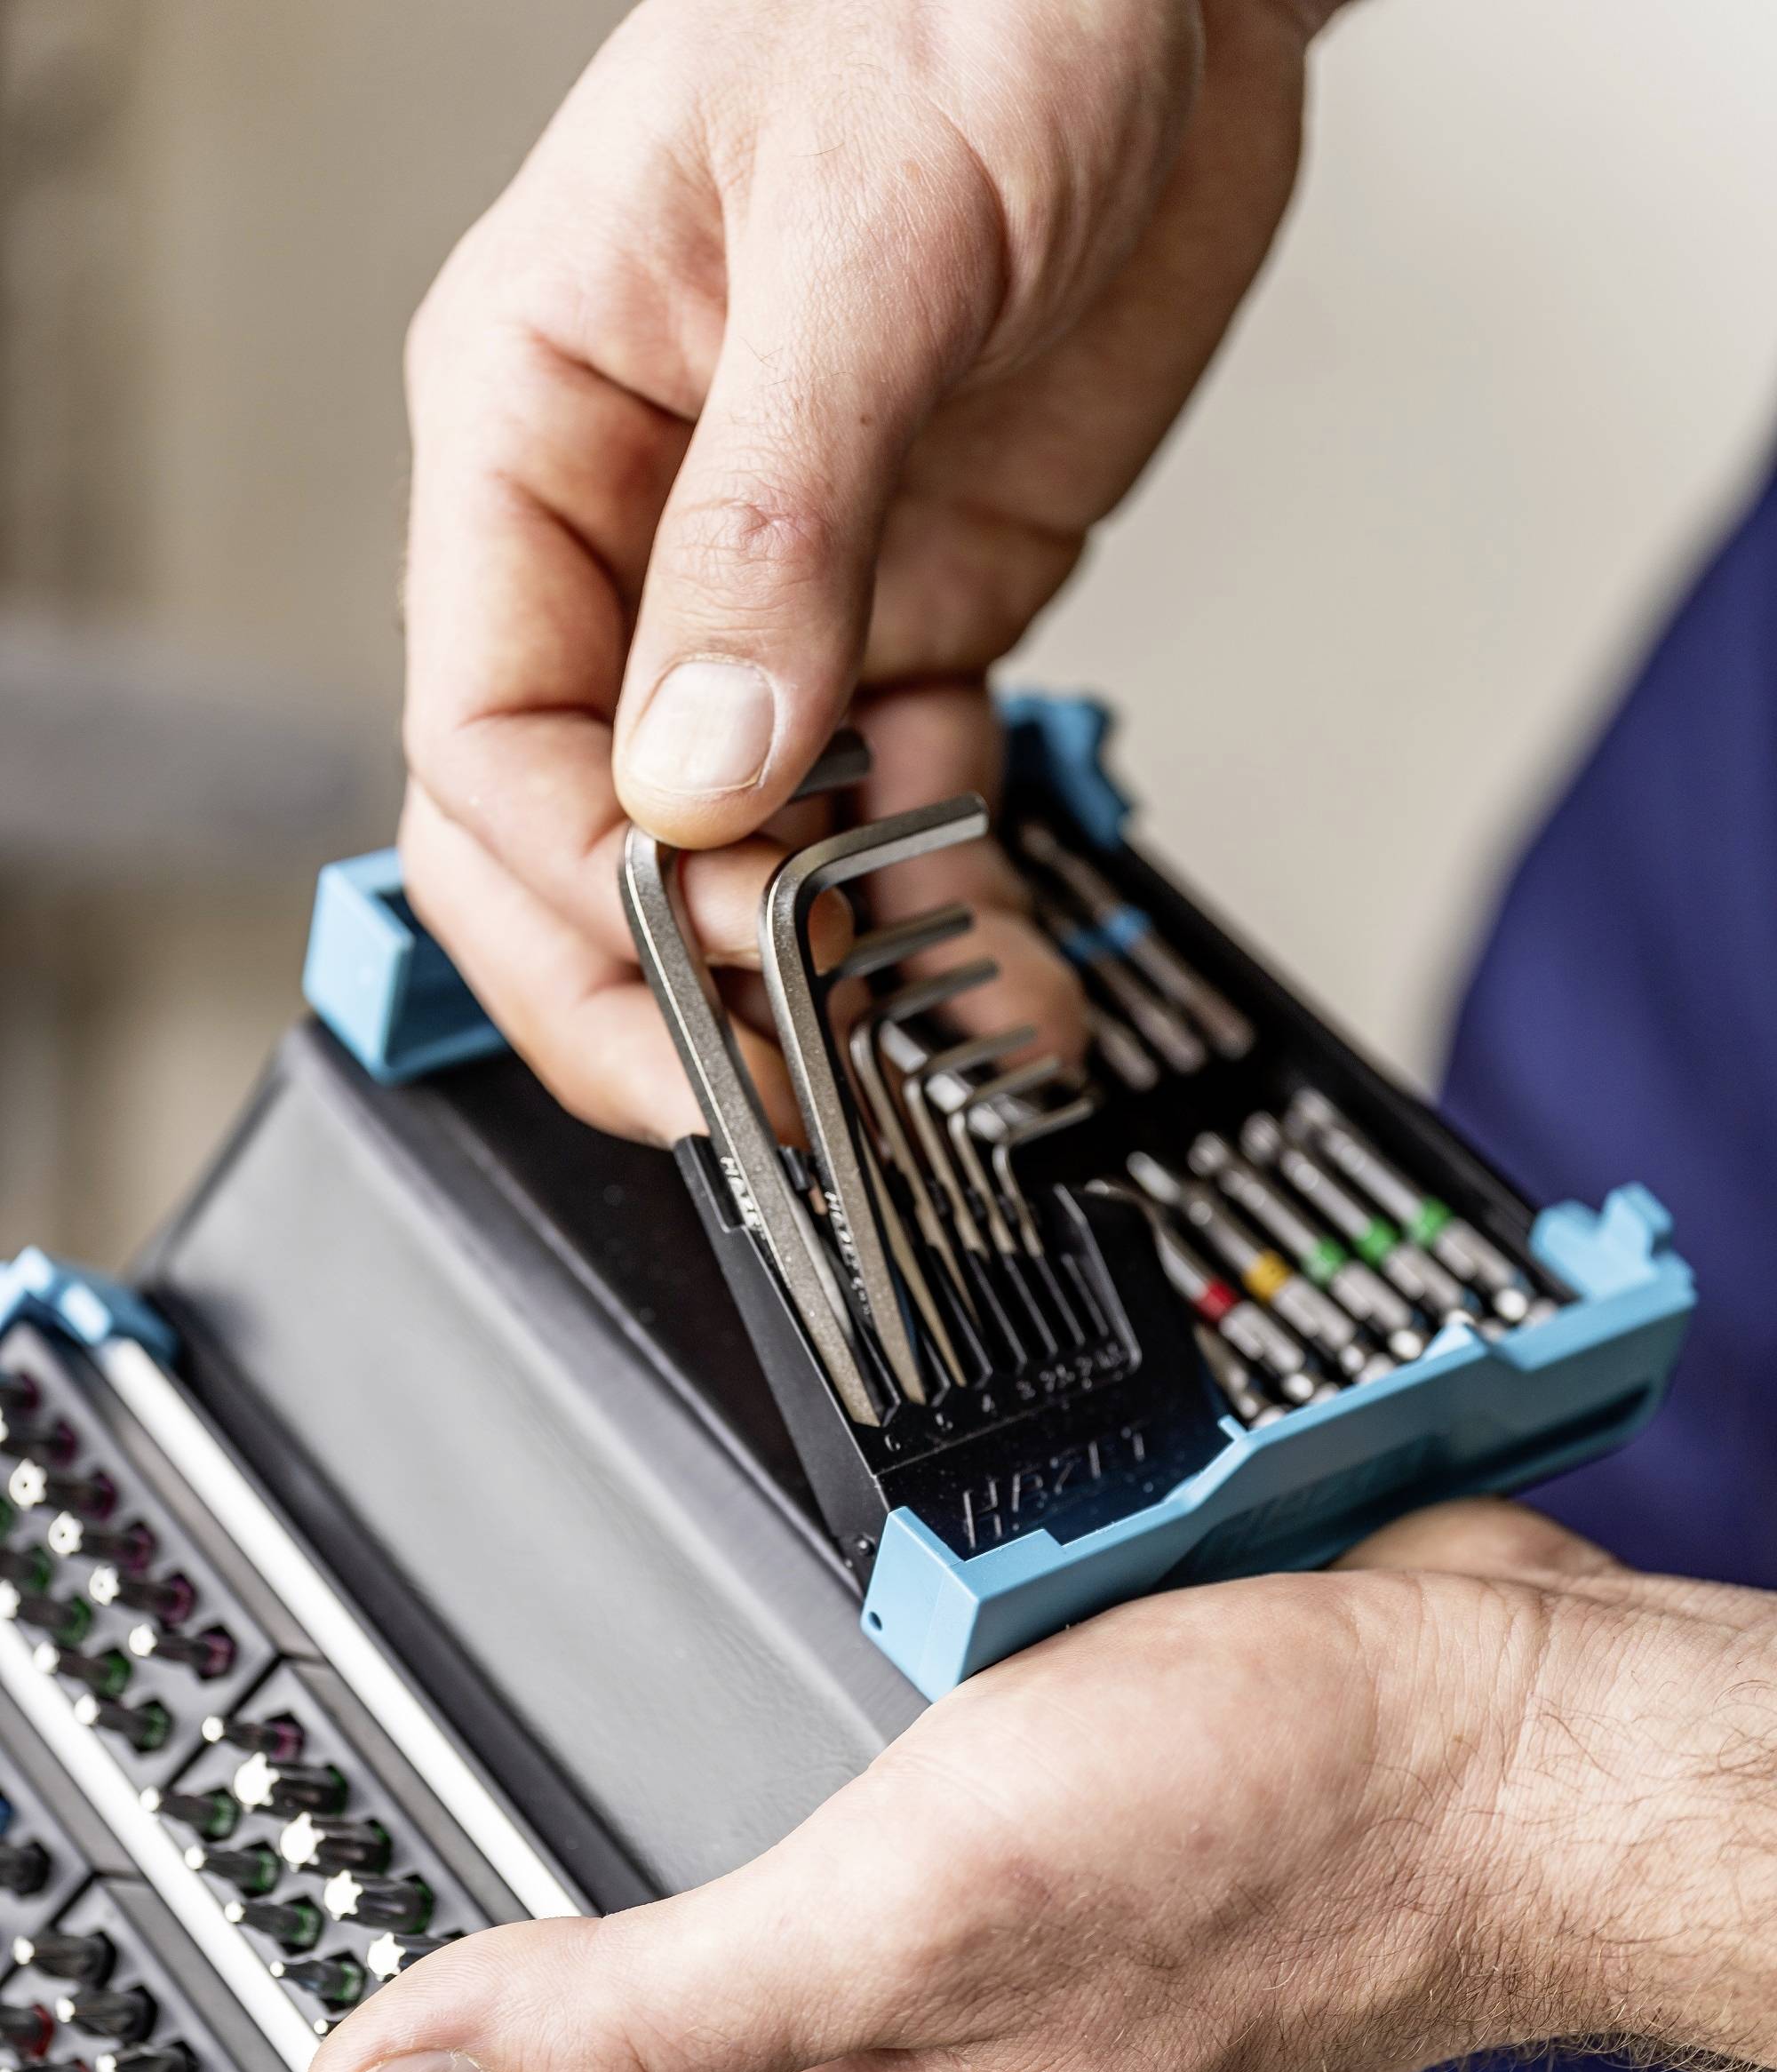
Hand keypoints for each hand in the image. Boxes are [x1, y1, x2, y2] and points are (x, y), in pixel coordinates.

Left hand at [303, 1501, 1776, 2071]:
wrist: (1487, 1737)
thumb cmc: (1262, 1837)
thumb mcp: (899, 1915)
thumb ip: (636, 2012)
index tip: (299, 2044)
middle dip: (487, 1997)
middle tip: (369, 1882)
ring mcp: (965, 1957)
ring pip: (729, 1936)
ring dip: (624, 1868)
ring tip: (504, 1794)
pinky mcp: (1022, 1842)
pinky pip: (834, 1826)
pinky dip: (756, 1767)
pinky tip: (717, 1699)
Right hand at [399, 0, 1341, 1140]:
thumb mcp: (860, 244)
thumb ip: (771, 521)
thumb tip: (700, 772)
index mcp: (538, 428)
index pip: (489, 731)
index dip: (578, 889)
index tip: (699, 971)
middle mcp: (639, 535)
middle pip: (573, 834)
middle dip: (653, 984)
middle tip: (765, 1102)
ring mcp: (780, 593)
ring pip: (737, 850)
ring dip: (815, 967)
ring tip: (916, 1054)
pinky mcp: (913, 613)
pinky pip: (891, 802)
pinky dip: (934, 894)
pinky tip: (988, 956)